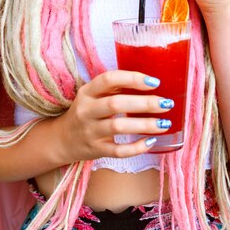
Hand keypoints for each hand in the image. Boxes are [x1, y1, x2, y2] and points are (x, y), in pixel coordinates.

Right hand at [56, 70, 173, 162]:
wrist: (62, 139)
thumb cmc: (86, 112)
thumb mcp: (92, 95)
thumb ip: (113, 89)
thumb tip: (150, 83)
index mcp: (87, 92)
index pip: (109, 79)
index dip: (132, 79)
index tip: (154, 82)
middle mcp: (86, 110)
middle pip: (116, 104)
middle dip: (144, 103)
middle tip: (166, 103)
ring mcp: (90, 131)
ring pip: (118, 127)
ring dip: (144, 125)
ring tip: (164, 123)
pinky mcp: (96, 150)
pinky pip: (118, 151)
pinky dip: (136, 147)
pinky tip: (151, 142)